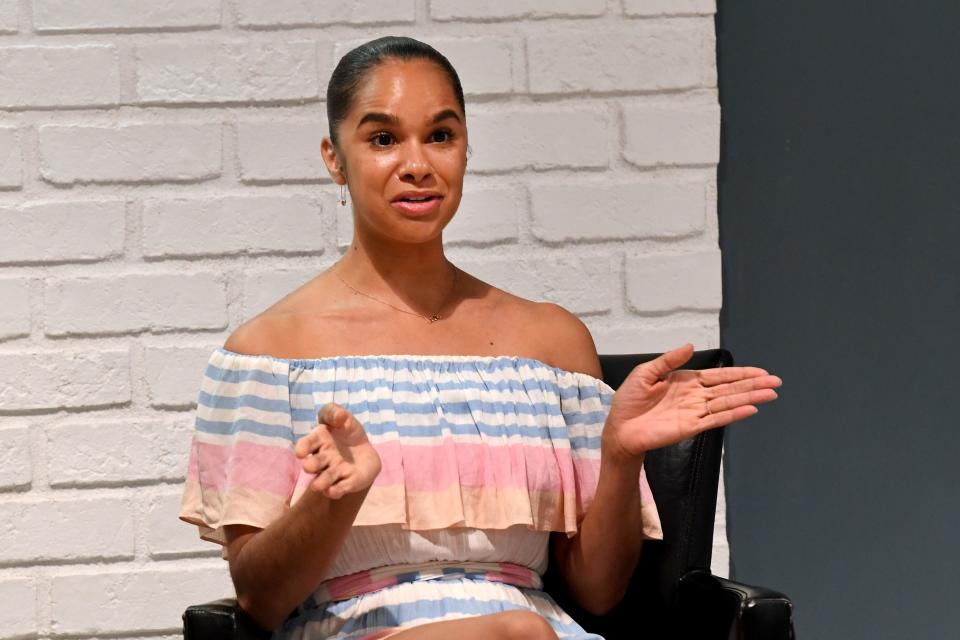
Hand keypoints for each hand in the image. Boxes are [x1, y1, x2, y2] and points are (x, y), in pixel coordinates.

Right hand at [295, 403, 381, 499]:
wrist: (364, 450)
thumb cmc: (347, 432)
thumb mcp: (343, 417)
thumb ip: (335, 413)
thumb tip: (338, 416)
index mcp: (319, 441)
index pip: (307, 444)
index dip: (303, 447)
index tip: (300, 452)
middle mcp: (324, 459)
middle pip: (315, 463)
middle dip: (312, 465)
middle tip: (309, 467)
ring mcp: (335, 472)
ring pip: (325, 478)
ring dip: (321, 482)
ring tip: (318, 486)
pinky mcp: (348, 482)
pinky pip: (341, 487)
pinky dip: (336, 490)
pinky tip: (334, 491)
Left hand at [602, 343, 781, 461]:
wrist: (620, 428)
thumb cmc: (629, 401)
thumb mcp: (645, 373)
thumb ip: (668, 360)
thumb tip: (690, 346)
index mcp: (686, 381)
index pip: (719, 376)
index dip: (740, 373)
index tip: (760, 372)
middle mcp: (695, 396)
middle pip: (729, 388)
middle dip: (753, 384)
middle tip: (775, 381)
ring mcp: (695, 412)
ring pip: (728, 403)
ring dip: (749, 398)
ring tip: (770, 394)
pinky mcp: (691, 427)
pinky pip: (716, 419)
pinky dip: (733, 414)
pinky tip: (750, 409)